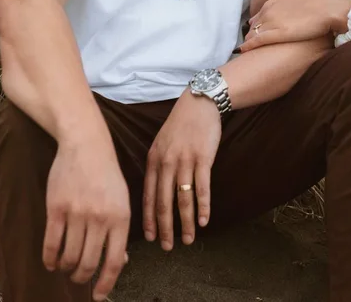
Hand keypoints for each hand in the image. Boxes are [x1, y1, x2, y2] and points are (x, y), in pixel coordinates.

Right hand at [43, 137, 129, 299]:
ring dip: (66, 268)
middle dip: (82, 277)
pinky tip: (50, 262)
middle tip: (78, 278)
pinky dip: (50, 259)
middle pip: (88, 263)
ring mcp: (77, 213)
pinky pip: (51, 244)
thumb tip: (120, 262)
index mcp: (120, 218)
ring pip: (69, 256)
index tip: (98, 296)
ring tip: (65, 267)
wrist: (86, 145)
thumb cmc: (107, 176)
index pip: (113, 261)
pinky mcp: (56, 208)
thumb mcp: (122, 201)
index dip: (105, 284)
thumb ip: (120, 231)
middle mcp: (99, 217)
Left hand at [143, 91, 221, 250]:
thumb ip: (156, 166)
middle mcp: (166, 163)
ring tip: (189, 240)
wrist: (199, 102)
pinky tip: (204, 221)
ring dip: (185, 223)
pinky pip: (202, 188)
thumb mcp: (160, 143)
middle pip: (163, 202)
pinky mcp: (202, 158)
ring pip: (182, 199)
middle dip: (164, 228)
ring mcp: (184, 161)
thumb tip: (153, 192)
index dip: (148, 219)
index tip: (150, 238)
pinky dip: (203, 207)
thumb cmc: (180, 124)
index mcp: (153, 160)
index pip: (147, 196)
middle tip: (167, 247)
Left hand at [239, 0, 350, 51]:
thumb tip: (293, 18)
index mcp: (276, 2)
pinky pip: (256, 40)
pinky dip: (248, 45)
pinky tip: (242, 50)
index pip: (260, 14)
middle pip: (254, 23)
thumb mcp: (302, 2)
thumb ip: (292, 9)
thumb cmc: (321, 6)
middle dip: (251, 32)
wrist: (330, 7)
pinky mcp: (277, 33)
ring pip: (253, 32)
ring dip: (249, 40)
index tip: (255, 31)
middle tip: (249, 42)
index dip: (257, 24)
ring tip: (245, 48)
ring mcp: (272, 21)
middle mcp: (270, 9)